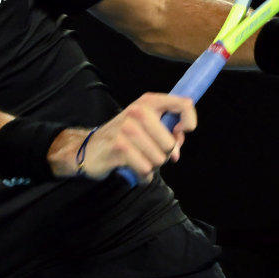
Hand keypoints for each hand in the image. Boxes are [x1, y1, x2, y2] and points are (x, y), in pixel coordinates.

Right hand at [65, 94, 196, 182]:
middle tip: (149, 153)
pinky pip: (145, 169)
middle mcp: (138, 111)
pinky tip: (133, 169)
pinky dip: (142, 175)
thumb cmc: (123, 137)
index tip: (182, 132)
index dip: (190, 120)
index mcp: (148, 102)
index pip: (183, 104)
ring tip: (138, 160)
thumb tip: (178, 145)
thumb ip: (167, 131)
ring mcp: (128, 128)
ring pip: (159, 159)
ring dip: (152, 167)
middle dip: (163, 155)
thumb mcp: (145, 126)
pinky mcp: (119, 146)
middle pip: (170, 144)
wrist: (89, 148)